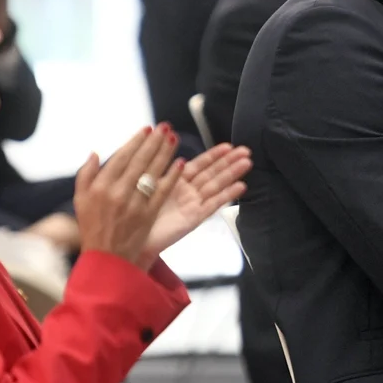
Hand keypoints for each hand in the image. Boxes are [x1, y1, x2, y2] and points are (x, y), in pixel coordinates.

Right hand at [73, 126, 182, 265]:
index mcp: (101, 186)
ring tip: (173, 138)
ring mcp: (135, 204)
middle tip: (165, 127)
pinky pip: (163, 191)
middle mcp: (118, 192)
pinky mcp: (149, 215)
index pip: (122, 157)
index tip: (147, 129)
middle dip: (154, 142)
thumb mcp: (80, 200)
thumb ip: (86, 174)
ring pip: (153, 173)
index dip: (136, 141)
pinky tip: (180, 163)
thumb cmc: (92, 227)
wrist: (107, 258)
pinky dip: (172, 176)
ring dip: (165, 153)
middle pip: (140, 161)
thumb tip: (95, 153)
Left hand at [145, 143, 252, 261]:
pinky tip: (240, 187)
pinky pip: (213, 205)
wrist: (134, 239)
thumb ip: (161, 166)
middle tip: (246, 151)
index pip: (200, 164)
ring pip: (216, 185)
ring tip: (247, 163)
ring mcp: (193, 204)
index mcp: (176, 181)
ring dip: (232, 174)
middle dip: (229, 161)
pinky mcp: (194, 218)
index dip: (214, 154)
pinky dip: (227, 196)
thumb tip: (166, 143)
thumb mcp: (149, 183)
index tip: (228, 146)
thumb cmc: (138, 212)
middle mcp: (188, 191)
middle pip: (212, 173)